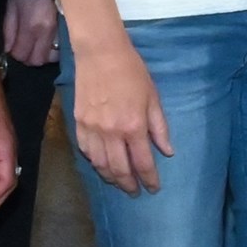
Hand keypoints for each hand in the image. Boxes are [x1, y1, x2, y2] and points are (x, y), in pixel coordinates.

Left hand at [0, 0, 62, 68]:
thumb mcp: (11, 9)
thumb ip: (8, 31)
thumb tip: (8, 50)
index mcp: (31, 27)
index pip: (22, 54)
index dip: (15, 55)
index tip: (14, 48)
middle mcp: (46, 33)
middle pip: (37, 60)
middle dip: (28, 58)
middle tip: (24, 50)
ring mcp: (59, 33)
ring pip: (50, 58)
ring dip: (42, 56)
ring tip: (36, 48)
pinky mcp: (66, 31)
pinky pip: (60, 50)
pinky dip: (53, 52)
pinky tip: (47, 45)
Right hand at [67, 33, 169, 195]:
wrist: (101, 54)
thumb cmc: (132, 72)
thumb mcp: (153, 98)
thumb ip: (160, 128)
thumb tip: (167, 152)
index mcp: (133, 126)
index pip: (143, 162)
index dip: (149, 179)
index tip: (153, 188)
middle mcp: (111, 132)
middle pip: (119, 169)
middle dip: (129, 184)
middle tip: (135, 192)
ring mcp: (92, 129)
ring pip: (99, 164)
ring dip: (110, 177)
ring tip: (119, 183)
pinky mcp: (78, 123)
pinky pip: (85, 150)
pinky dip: (94, 162)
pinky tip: (101, 165)